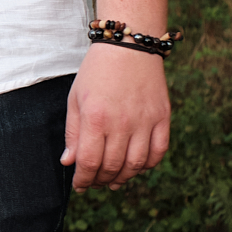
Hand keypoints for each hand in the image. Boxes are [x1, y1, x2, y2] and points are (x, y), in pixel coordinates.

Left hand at [62, 44, 170, 192]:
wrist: (129, 45)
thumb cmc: (97, 72)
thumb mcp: (76, 99)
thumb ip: (73, 133)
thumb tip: (69, 162)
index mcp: (96, 118)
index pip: (89, 162)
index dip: (83, 179)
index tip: (79, 185)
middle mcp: (122, 122)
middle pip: (112, 167)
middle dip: (100, 181)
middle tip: (95, 182)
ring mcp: (145, 120)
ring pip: (136, 165)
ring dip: (123, 178)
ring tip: (114, 180)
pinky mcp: (162, 117)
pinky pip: (158, 152)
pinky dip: (147, 165)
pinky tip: (136, 166)